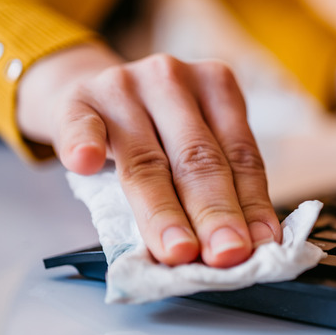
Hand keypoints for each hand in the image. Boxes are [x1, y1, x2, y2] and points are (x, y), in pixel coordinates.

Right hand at [17, 43, 281, 267]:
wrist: (90, 94)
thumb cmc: (154, 129)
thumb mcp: (194, 143)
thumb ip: (221, 183)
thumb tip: (252, 243)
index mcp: (216, 85)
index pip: (240, 154)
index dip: (250, 203)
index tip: (258, 244)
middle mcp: (172, 79)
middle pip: (197, 158)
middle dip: (214, 214)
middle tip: (226, 254)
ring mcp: (122, 87)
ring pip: (145, 160)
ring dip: (163, 211)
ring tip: (177, 250)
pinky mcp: (77, 99)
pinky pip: (80, 124)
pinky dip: (84, 143)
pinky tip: (87, 163)